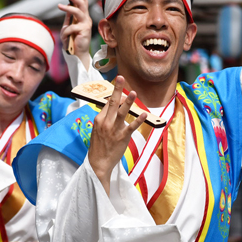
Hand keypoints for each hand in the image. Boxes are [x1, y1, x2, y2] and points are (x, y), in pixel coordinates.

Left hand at [58, 0, 92, 68]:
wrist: (77, 53)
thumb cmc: (72, 40)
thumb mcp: (69, 26)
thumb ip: (69, 18)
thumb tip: (65, 5)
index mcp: (83, 17)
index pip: (84, 2)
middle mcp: (86, 19)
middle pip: (82, 4)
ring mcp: (86, 24)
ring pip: (78, 12)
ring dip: (68, 8)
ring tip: (59, 6)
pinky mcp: (84, 31)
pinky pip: (71, 27)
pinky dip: (66, 31)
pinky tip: (65, 36)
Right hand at [87, 76, 146, 194]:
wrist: (98, 163)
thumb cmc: (99, 146)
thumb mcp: (97, 130)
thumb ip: (105, 118)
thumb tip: (111, 107)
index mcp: (99, 119)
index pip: (108, 103)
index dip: (115, 94)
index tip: (120, 87)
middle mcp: (106, 122)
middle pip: (112, 102)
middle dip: (117, 89)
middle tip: (121, 77)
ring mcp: (114, 130)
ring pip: (122, 112)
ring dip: (128, 102)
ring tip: (134, 92)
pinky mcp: (122, 137)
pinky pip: (131, 127)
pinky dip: (138, 120)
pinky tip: (143, 114)